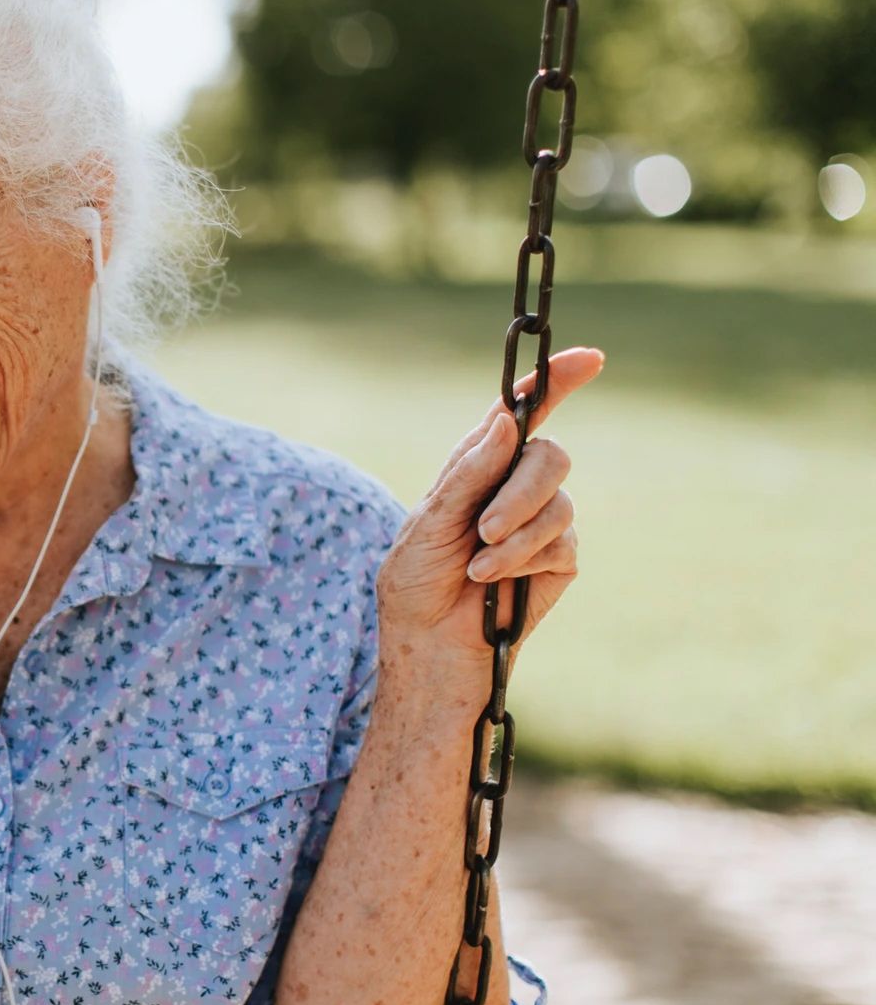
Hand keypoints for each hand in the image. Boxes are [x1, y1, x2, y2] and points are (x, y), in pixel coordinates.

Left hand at [376, 346, 604, 678]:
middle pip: (551, 455)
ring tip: (477, 566)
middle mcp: (514, 486)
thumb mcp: (429, 521)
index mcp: (478, 465)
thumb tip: (507, 422)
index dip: (556, 382)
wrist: (429, 644)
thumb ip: (469, 473)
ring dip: (516, 535)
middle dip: (521, 490)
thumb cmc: (416, 581)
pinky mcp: (557, 561)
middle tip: (484, 528)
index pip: (522, 414)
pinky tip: (493, 583)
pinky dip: (523, 561)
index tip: (588, 359)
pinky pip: (562, 544)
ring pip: (560, 501)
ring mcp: (541, 522)